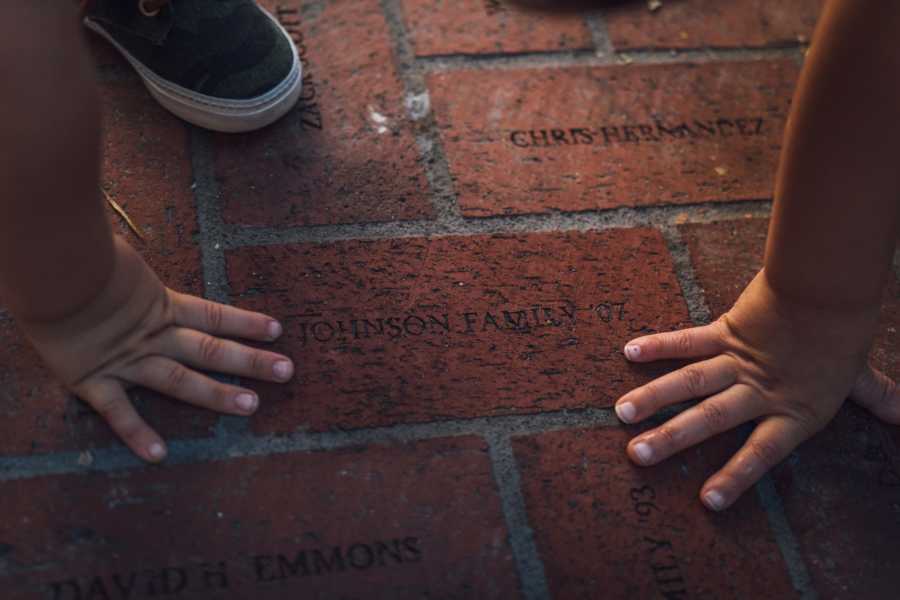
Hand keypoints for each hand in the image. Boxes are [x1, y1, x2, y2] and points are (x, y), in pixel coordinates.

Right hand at [19, 236, 293, 461]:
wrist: (48, 269)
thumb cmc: (80, 254)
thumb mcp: (119, 258)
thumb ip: (136, 272)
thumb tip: (134, 266)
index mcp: (160, 304)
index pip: (214, 314)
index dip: (247, 322)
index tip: (278, 330)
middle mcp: (153, 334)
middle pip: (211, 348)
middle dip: (250, 360)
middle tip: (286, 371)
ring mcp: (127, 359)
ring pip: (179, 380)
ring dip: (216, 394)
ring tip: (251, 406)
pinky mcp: (93, 377)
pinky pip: (118, 411)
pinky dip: (136, 433)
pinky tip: (158, 455)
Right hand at [615, 269, 898, 510]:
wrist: (830, 289)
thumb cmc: (845, 333)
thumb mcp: (858, 374)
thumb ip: (875, 397)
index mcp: (792, 410)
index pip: (760, 452)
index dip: (735, 477)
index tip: (706, 501)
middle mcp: (759, 391)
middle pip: (710, 418)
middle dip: (672, 438)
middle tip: (638, 455)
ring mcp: (738, 361)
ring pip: (690, 383)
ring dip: (654, 398)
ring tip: (622, 413)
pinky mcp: (726, 331)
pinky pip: (687, 341)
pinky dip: (659, 346)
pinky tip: (629, 352)